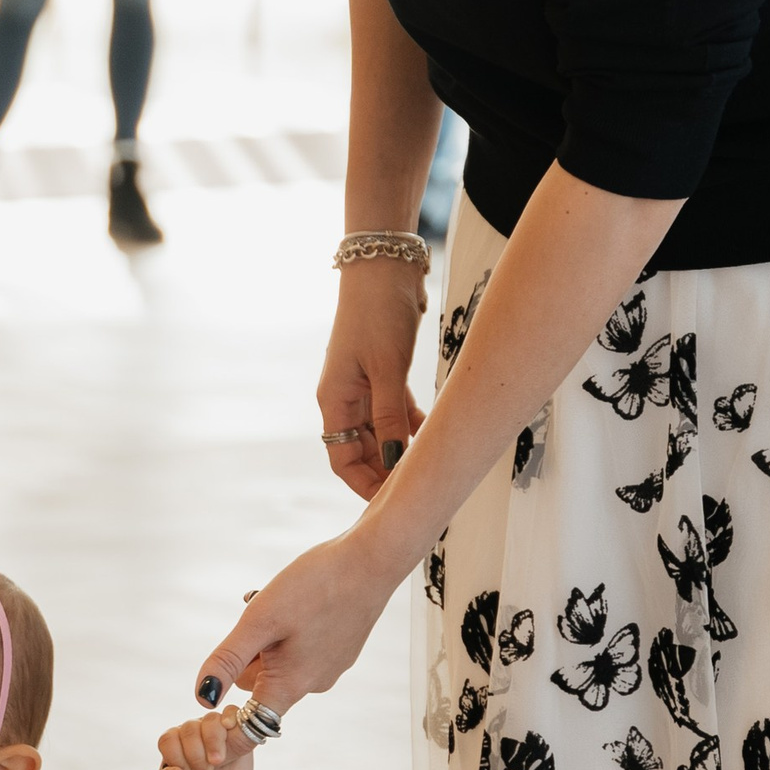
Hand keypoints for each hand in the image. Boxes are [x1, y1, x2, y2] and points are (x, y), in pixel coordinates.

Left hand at [153, 706, 258, 769]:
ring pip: (210, 720)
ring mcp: (214, 726)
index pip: (168, 739)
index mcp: (174, 741)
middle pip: (189, 729)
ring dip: (213, 742)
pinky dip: (230, 718)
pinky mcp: (236, 727)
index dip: (176, 758)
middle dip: (196, 756)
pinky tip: (229, 728)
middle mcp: (192, 729)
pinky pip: (232, 712)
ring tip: (217, 762)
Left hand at [194, 526, 400, 727]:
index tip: (216, 697)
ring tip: (279, 600)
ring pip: (280, 660)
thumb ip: (228, 660)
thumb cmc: (314, 586)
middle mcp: (313, 684)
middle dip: (249, 651)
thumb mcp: (259, 620)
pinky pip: (302, 648)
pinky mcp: (341, 649)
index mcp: (290, 685)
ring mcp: (331, 667)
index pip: (249, 725)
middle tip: (257, 612)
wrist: (371, 560)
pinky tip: (302, 599)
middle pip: (259, 682)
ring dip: (269, 636)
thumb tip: (202, 698)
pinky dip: (292, 628)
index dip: (228, 721)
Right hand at [318, 257, 428, 500]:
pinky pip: (396, 411)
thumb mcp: (387, 368)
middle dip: (387, 472)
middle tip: (420, 489)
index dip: (365, 485)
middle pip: (363, 451)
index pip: (343, 459)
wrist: (384, 267)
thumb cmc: (377, 314)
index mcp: (335, 400)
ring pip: (382, 432)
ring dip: (403, 449)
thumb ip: (391, 416)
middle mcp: (345, 398)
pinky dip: (412, 424)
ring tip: (431, 466)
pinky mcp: (384, 372)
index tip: (394, 502)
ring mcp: (364, 386)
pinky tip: (434, 434)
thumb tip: (397, 460)